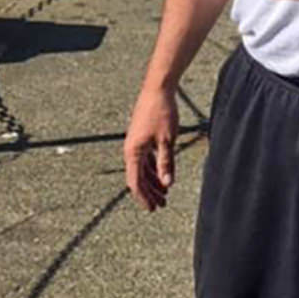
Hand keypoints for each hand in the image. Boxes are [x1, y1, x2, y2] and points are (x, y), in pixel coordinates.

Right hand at [123, 83, 177, 210]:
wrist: (158, 89)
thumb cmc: (162, 112)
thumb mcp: (167, 140)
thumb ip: (166, 162)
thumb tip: (167, 184)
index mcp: (133, 152)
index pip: (135, 182)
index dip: (144, 197)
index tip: (152, 208)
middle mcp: (131, 149)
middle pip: (138, 177)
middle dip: (149, 192)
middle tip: (161, 205)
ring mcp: (136, 142)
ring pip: (142, 168)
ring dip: (153, 181)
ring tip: (164, 192)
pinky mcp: (142, 136)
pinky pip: (146, 158)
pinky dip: (154, 168)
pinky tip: (163, 174)